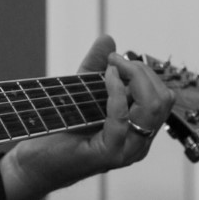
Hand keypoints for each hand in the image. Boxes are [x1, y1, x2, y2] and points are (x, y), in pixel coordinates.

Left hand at [0, 35, 174, 199]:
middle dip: (141, 71)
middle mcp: (140, 142)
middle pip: (162, 98)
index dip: (143, 71)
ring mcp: (128, 150)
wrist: (36, 161)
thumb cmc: (61, 131)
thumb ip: (95, 67)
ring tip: (111, 67)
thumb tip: (108, 38)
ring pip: (152, 107)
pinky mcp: (110, 153)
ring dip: (133, 78)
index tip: (116, 57)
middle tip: (115, 60)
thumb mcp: (81, 92)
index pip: (161, 95)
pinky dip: (117, 93)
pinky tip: (107, 78)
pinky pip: (122, 118)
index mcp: (139, 129)